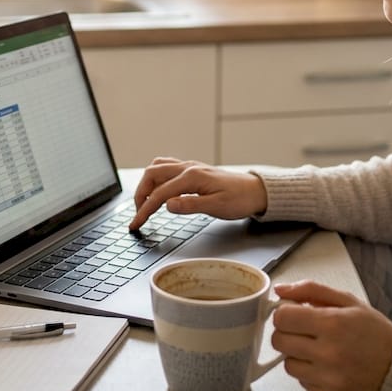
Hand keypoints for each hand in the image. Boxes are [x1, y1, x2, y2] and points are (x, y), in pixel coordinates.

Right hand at [128, 157, 267, 230]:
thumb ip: (191, 205)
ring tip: (144, 203)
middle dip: (140, 194)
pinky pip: (167, 168)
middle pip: (152, 174)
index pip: (160, 194)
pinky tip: (158, 190)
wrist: (256, 191)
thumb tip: (167, 205)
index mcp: (192, 177)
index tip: (136, 223)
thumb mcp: (217, 207)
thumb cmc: (240, 199)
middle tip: (138, 214)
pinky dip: (156, 179)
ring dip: (146, 184)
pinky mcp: (192, 170)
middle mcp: (188, 168)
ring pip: (157, 168)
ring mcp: (189, 166)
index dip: (144, 210)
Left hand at [271, 280, 391, 390]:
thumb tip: (280, 290)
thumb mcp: (348, 301)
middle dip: (288, 333)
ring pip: (287, 364)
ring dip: (297, 355)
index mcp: (332, 324)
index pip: (282, 318)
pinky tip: (327, 365)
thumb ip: (311, 290)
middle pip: (279, 341)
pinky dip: (309, 373)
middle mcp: (328, 352)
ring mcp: (328, 377)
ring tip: (318, 349)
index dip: (285, 313)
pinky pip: (302, 382)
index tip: (295, 314)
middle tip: (304, 331)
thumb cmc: (374, 330)